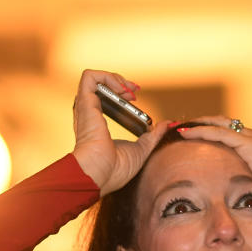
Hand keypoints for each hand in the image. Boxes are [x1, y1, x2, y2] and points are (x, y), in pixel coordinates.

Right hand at [71, 69, 170, 194]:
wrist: (99, 174)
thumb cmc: (115, 169)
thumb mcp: (142, 149)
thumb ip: (153, 135)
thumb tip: (167, 124)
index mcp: (96, 125)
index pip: (104, 100)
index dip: (121, 93)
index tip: (136, 97)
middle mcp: (88, 114)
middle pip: (100, 86)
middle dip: (120, 82)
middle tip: (135, 91)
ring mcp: (85, 108)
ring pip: (94, 78)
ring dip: (115, 77)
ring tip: (129, 89)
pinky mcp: (85, 103)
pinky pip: (90, 77)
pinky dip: (108, 77)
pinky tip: (122, 89)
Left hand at [175, 117, 251, 223]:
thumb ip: (248, 184)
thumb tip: (235, 197)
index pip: (229, 133)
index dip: (210, 132)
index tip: (192, 136)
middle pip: (222, 123)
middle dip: (200, 123)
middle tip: (180, 127)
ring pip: (218, 124)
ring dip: (197, 124)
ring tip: (178, 127)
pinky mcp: (250, 145)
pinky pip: (219, 133)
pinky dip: (201, 131)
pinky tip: (186, 134)